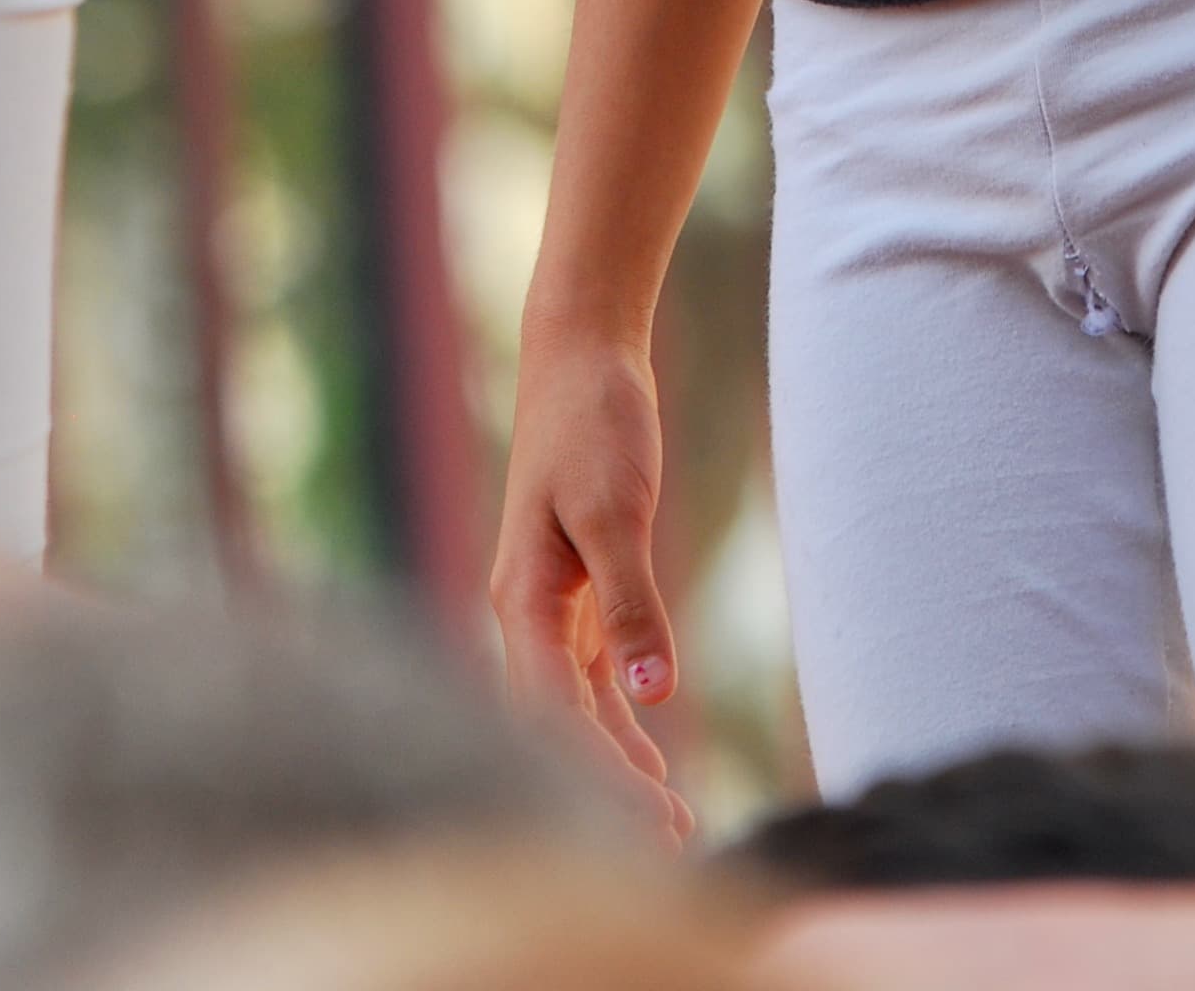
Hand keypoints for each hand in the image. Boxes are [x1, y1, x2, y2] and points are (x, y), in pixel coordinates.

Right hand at [491, 327, 690, 844]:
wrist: (580, 355)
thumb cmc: (592, 422)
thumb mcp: (617, 508)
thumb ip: (633, 600)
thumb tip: (656, 691)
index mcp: (521, 601)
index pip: (556, 713)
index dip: (599, 772)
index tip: (648, 816)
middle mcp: (525, 614)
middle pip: (562, 722)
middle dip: (610, 785)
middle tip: (672, 839)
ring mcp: (548, 603)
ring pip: (578, 704)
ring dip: (618, 759)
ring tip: (668, 816)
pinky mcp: (576, 587)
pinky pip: (592, 673)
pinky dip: (619, 716)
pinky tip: (649, 751)